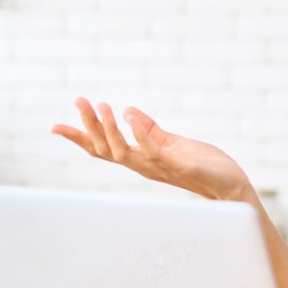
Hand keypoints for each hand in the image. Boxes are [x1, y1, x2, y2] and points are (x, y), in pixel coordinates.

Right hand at [52, 98, 254, 201]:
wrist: (231, 186)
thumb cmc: (204, 167)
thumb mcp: (173, 143)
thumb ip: (151, 130)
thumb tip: (129, 111)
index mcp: (141, 160)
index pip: (103, 150)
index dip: (80, 138)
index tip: (55, 126)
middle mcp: (145, 166)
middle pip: (106, 149)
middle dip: (89, 126)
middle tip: (79, 100)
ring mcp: (160, 167)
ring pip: (124, 152)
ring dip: (110, 129)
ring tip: (101, 106)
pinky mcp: (179, 166)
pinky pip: (154, 152)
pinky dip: (141, 136)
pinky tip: (131, 117)